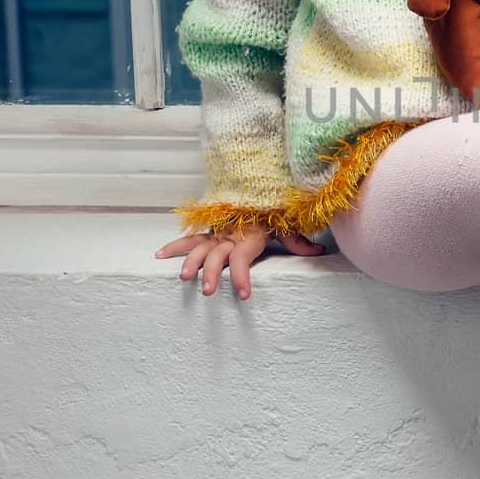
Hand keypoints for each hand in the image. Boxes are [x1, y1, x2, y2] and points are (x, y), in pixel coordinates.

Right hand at [154, 223, 325, 300]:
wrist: (257, 184)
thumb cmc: (273, 209)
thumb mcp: (288, 224)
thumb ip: (299, 241)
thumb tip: (319, 252)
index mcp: (249, 236)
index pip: (243, 259)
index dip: (242, 276)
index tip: (243, 294)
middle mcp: (230, 235)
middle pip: (218, 256)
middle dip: (212, 274)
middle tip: (208, 291)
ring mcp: (217, 233)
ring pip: (200, 248)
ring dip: (191, 262)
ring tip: (183, 278)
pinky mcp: (209, 231)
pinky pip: (191, 238)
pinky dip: (175, 246)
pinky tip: (160, 255)